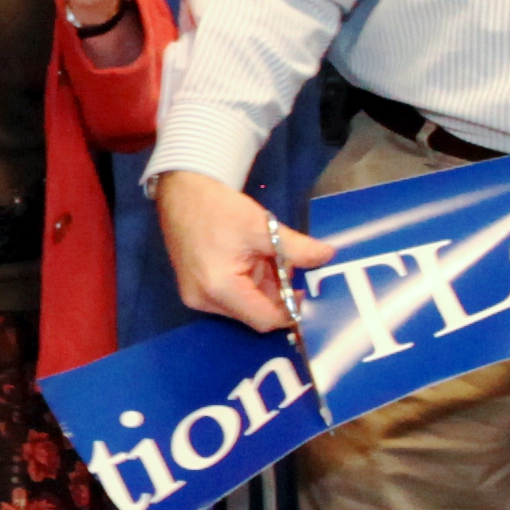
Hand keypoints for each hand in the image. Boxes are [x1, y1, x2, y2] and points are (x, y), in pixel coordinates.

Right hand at [153, 171, 333, 334]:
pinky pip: (230, 297)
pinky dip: (247, 283)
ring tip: (268, 259)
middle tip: (289, 268)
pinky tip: (252, 261)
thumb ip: (297, 248)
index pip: (264, 319)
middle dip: (276, 295)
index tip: (304, 292)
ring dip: (263, 288)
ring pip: (243, 306)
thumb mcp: (262, 226)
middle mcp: (204, 300)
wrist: (182, 190)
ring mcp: (196, 296)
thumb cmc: (218, 208)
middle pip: (253, 314)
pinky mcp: (194, 288)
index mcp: (219, 288)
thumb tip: (328, 256)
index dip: (290, 311)